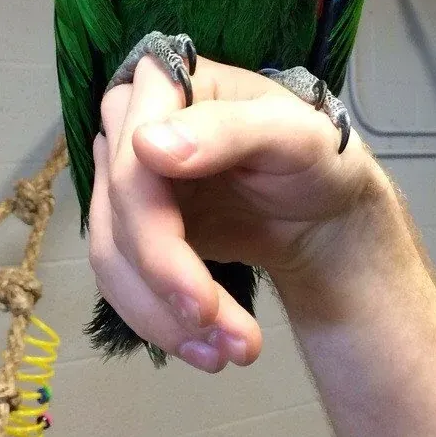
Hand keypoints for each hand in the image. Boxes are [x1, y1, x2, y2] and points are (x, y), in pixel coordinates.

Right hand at [90, 54, 387, 371]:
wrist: (325, 210)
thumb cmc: (319, 157)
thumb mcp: (299, 135)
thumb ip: (230, 131)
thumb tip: (145, 145)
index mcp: (165, 83)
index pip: (131, 159)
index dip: (152, 231)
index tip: (196, 295)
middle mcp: (131, 125)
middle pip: (116, 213)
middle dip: (168, 286)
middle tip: (229, 340)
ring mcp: (127, 179)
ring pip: (110, 256)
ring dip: (162, 317)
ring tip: (229, 353)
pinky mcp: (132, 226)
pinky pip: (121, 278)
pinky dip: (158, 320)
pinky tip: (206, 347)